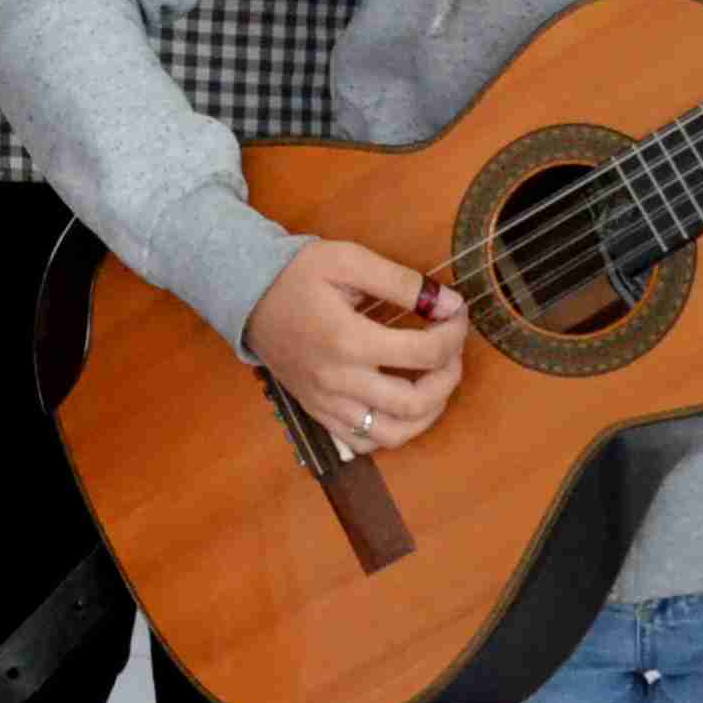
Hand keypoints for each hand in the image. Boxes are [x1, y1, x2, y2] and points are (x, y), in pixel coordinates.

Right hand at [244, 236, 465, 453]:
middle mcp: (339, 380)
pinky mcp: (319, 412)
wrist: (246, 296)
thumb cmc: (297, 275)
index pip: (424, 353)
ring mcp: (327, 402)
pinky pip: (363, 442)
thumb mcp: (349, 260)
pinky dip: (392, 431)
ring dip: (428, 412)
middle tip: (450, 350)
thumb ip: (402, 282)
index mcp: (348, 340)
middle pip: (416, 402)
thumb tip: (449, 304)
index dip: (454, 334)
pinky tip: (400, 404)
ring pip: (394, 433)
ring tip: (433, 382)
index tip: (456, 313)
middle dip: (449, 376)